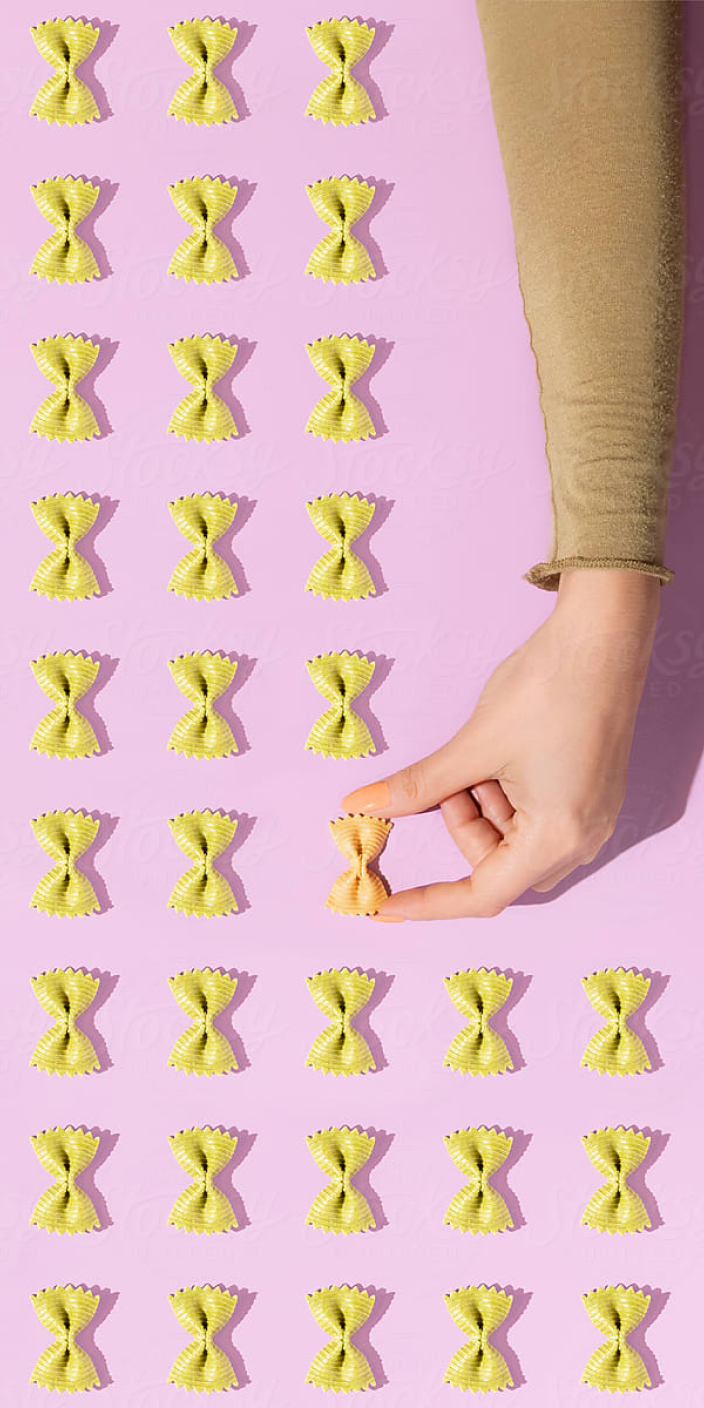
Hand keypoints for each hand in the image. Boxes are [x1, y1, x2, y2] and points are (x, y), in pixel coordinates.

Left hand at [342, 570, 660, 919]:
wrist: (603, 636)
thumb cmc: (546, 689)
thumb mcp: (472, 746)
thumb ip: (418, 787)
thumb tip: (364, 805)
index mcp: (556, 838)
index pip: (483, 895)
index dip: (430, 901)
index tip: (387, 904)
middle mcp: (582, 839)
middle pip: (502, 869)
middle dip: (463, 830)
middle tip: (449, 782)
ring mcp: (592, 817)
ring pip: (518, 842)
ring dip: (483, 811)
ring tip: (477, 759)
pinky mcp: (592, 793)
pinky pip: (539, 819)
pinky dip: (506, 798)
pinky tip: (496, 760)